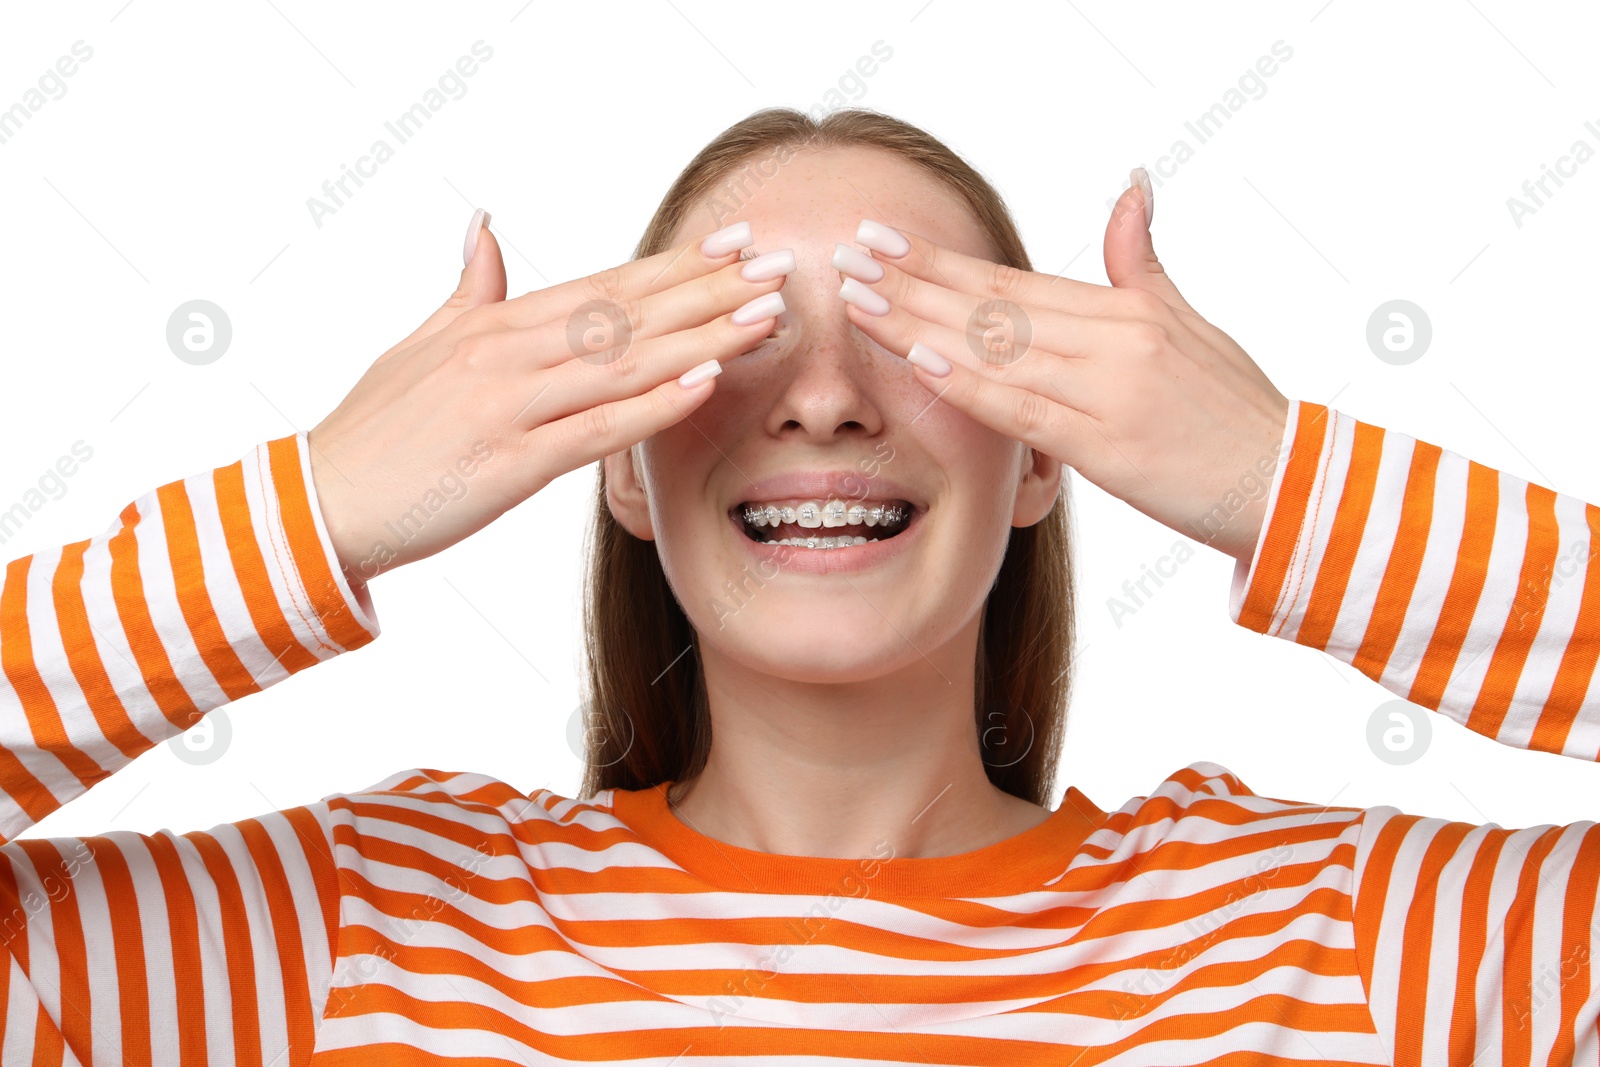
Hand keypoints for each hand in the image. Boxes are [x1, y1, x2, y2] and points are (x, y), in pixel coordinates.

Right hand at [306, 215, 786, 585]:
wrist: (318, 503)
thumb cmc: (374, 429)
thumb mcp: (419, 342)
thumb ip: (467, 288)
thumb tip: (484, 227)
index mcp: (494, 324)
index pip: (604, 284)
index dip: (675, 264)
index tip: (735, 242)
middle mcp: (507, 353)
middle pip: (627, 313)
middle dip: (710, 290)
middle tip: (779, 267)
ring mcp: (508, 406)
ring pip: (622, 362)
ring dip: (702, 337)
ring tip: (765, 318)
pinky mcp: (508, 464)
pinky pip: (594, 429)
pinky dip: (651, 405)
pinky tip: (703, 383)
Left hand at [837, 174, 1291, 563]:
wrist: (1287, 481)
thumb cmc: (1233, 409)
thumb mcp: (1187, 320)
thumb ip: (1143, 260)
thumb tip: (1131, 186)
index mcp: (1123, 309)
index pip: (1012, 281)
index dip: (943, 262)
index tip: (885, 242)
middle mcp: (1112, 338)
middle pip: (992, 305)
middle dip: (913, 281)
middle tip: (848, 257)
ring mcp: (1109, 388)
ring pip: (997, 348)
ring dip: (920, 324)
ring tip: (860, 303)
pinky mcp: (1108, 443)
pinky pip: (1023, 408)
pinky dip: (968, 383)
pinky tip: (918, 360)